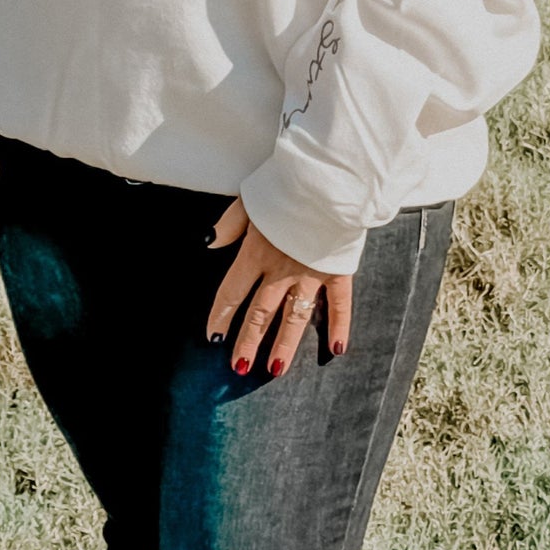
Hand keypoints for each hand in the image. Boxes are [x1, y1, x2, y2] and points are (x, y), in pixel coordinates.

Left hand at [204, 197, 352, 377]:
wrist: (327, 179)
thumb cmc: (286, 186)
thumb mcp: (248, 199)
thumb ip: (229, 224)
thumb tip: (209, 242)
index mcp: (256, 253)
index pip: (231, 293)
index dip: (221, 317)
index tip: (213, 338)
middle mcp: (281, 270)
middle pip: (260, 313)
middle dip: (248, 342)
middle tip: (240, 367)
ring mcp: (311, 274)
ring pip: (295, 318)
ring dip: (284, 345)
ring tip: (275, 369)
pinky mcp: (338, 270)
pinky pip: (340, 304)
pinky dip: (340, 326)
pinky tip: (337, 349)